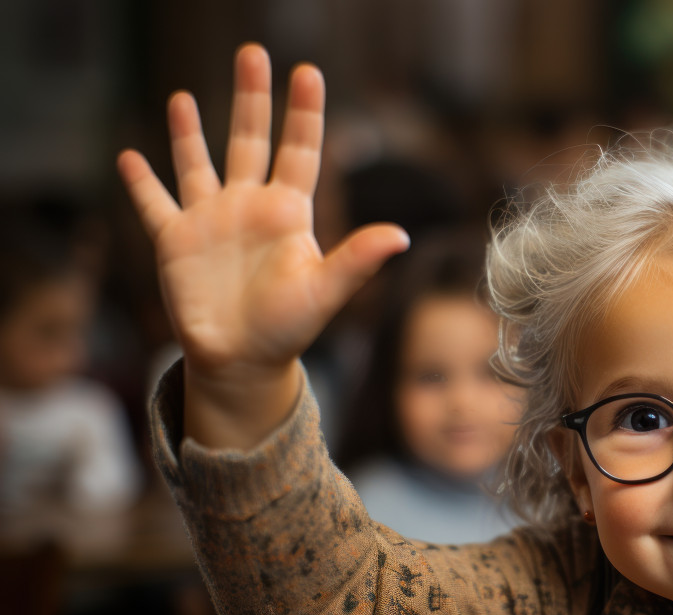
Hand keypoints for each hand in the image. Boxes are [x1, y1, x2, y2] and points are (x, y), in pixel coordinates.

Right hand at [118, 43, 408, 447]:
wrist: (244, 362)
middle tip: (252, 52)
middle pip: (250, 140)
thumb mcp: (326, 291)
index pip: (299, 151)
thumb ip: (357, 260)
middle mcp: (249, 207)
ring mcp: (211, 220)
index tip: (307, 71)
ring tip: (185, 98)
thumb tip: (401, 235)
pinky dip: (141, 182)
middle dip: (251, 98)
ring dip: (189, 131)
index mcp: (289, 213)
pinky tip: (129, 156)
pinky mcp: (175, 242)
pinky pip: (154, 204)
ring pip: (198, 163)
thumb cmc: (290, 329)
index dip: (303, 113)